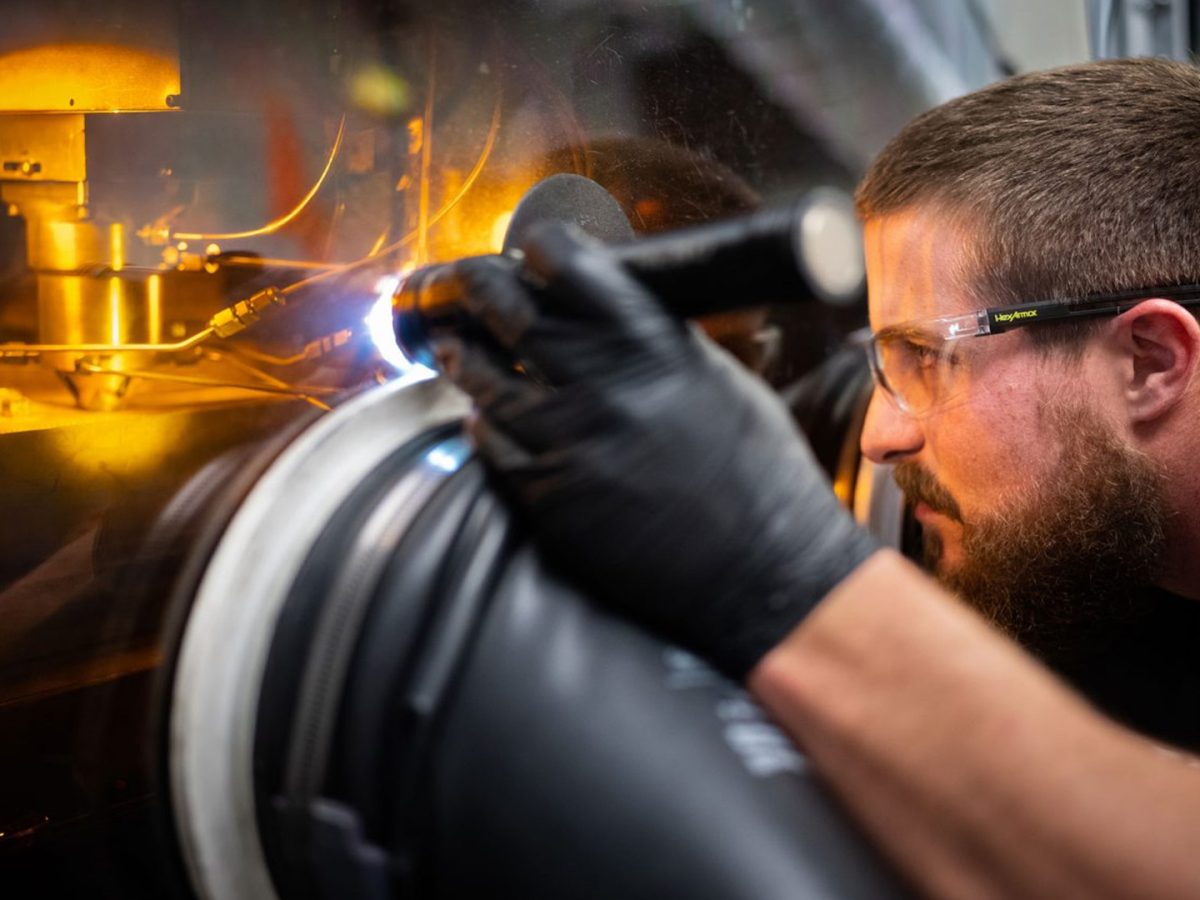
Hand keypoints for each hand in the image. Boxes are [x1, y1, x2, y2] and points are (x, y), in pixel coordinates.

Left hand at [435, 223, 877, 678]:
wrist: (760, 566)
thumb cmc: (758, 473)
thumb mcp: (719, 380)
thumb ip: (657, 340)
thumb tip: (610, 312)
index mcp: (652, 343)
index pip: (570, 266)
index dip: (540, 249)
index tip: (530, 249)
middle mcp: (600, 384)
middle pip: (509, 314)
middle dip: (479, 288)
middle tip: (469, 283)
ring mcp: (567, 441)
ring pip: (486, 381)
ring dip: (466, 355)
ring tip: (456, 344)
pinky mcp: (549, 496)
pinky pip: (493, 446)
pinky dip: (484, 423)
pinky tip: (484, 415)